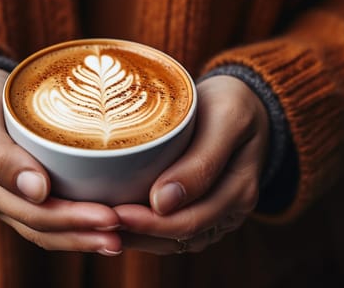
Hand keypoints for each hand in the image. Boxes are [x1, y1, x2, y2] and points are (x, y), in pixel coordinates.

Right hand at [0, 68, 121, 255]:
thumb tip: (38, 192)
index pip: (34, 213)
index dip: (73, 219)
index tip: (110, 216)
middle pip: (44, 229)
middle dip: (85, 233)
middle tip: (124, 231)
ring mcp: (8, 201)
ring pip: (48, 232)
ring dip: (84, 238)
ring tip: (120, 239)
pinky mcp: (22, 195)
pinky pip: (50, 220)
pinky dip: (77, 226)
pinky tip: (105, 225)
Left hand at [114, 75, 268, 253]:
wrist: (244, 101)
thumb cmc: (233, 102)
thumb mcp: (226, 118)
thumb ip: (202, 160)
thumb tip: (162, 203)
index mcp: (239, 191)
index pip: (191, 221)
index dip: (151, 223)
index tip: (117, 212)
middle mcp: (229, 212)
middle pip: (179, 237)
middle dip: (137, 233)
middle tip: (99, 220)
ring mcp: (215, 214)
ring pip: (173, 242)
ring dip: (137, 238)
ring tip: (101, 225)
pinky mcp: (199, 209)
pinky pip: (171, 233)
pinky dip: (144, 232)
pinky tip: (116, 221)